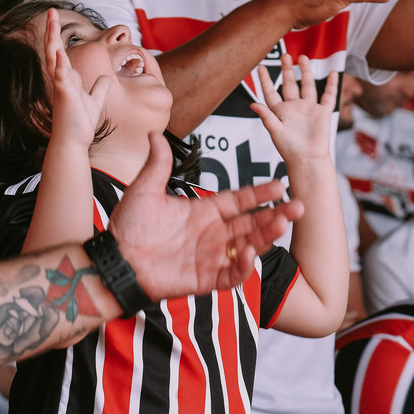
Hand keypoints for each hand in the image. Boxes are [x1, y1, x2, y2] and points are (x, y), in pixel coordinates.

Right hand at [44, 8, 110, 151]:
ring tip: (50, 21)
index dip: (58, 36)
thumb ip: (100, 88)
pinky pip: (60, 77)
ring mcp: (61, 86)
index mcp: (68, 78)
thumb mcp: (95, 100)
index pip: (62, 52)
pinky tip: (59, 52)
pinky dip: (60, 64)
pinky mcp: (63, 95)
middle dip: (51, 30)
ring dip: (52, 39)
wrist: (74, 141)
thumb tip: (106, 78)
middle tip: (50, 10)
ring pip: (54, 58)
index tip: (55, 19)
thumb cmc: (80, 122)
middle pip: (54, 49)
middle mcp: (62, 79)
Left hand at [111, 133, 303, 293]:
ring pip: (249, 246)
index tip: (279, 184)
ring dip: (267, 236)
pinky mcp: (206, 280)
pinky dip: (244, 265)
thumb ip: (157, 164)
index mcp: (204, 211)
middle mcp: (213, 234)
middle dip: (276, 215)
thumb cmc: (128, 228)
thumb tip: (155, 134)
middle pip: (252, 223)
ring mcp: (212, 257)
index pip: (240, 201)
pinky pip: (232, 275)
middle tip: (297, 207)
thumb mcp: (144, 191)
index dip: (260, 194)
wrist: (115, 262)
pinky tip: (250, 251)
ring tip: (281, 225)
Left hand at [252, 54, 337, 163]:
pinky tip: (333, 73)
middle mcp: (294, 108)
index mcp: (280, 112)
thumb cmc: (289, 149)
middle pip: (290, 84)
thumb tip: (253, 104)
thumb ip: (266, 116)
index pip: (271, 92)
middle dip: (287, 70)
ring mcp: (309, 109)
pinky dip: (332, 85)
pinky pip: (328, 96)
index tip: (260, 67)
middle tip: (285, 56)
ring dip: (306, 72)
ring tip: (303, 58)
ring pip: (308, 86)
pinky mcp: (323, 113)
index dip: (266, 80)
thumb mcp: (275, 131)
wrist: (308, 160)